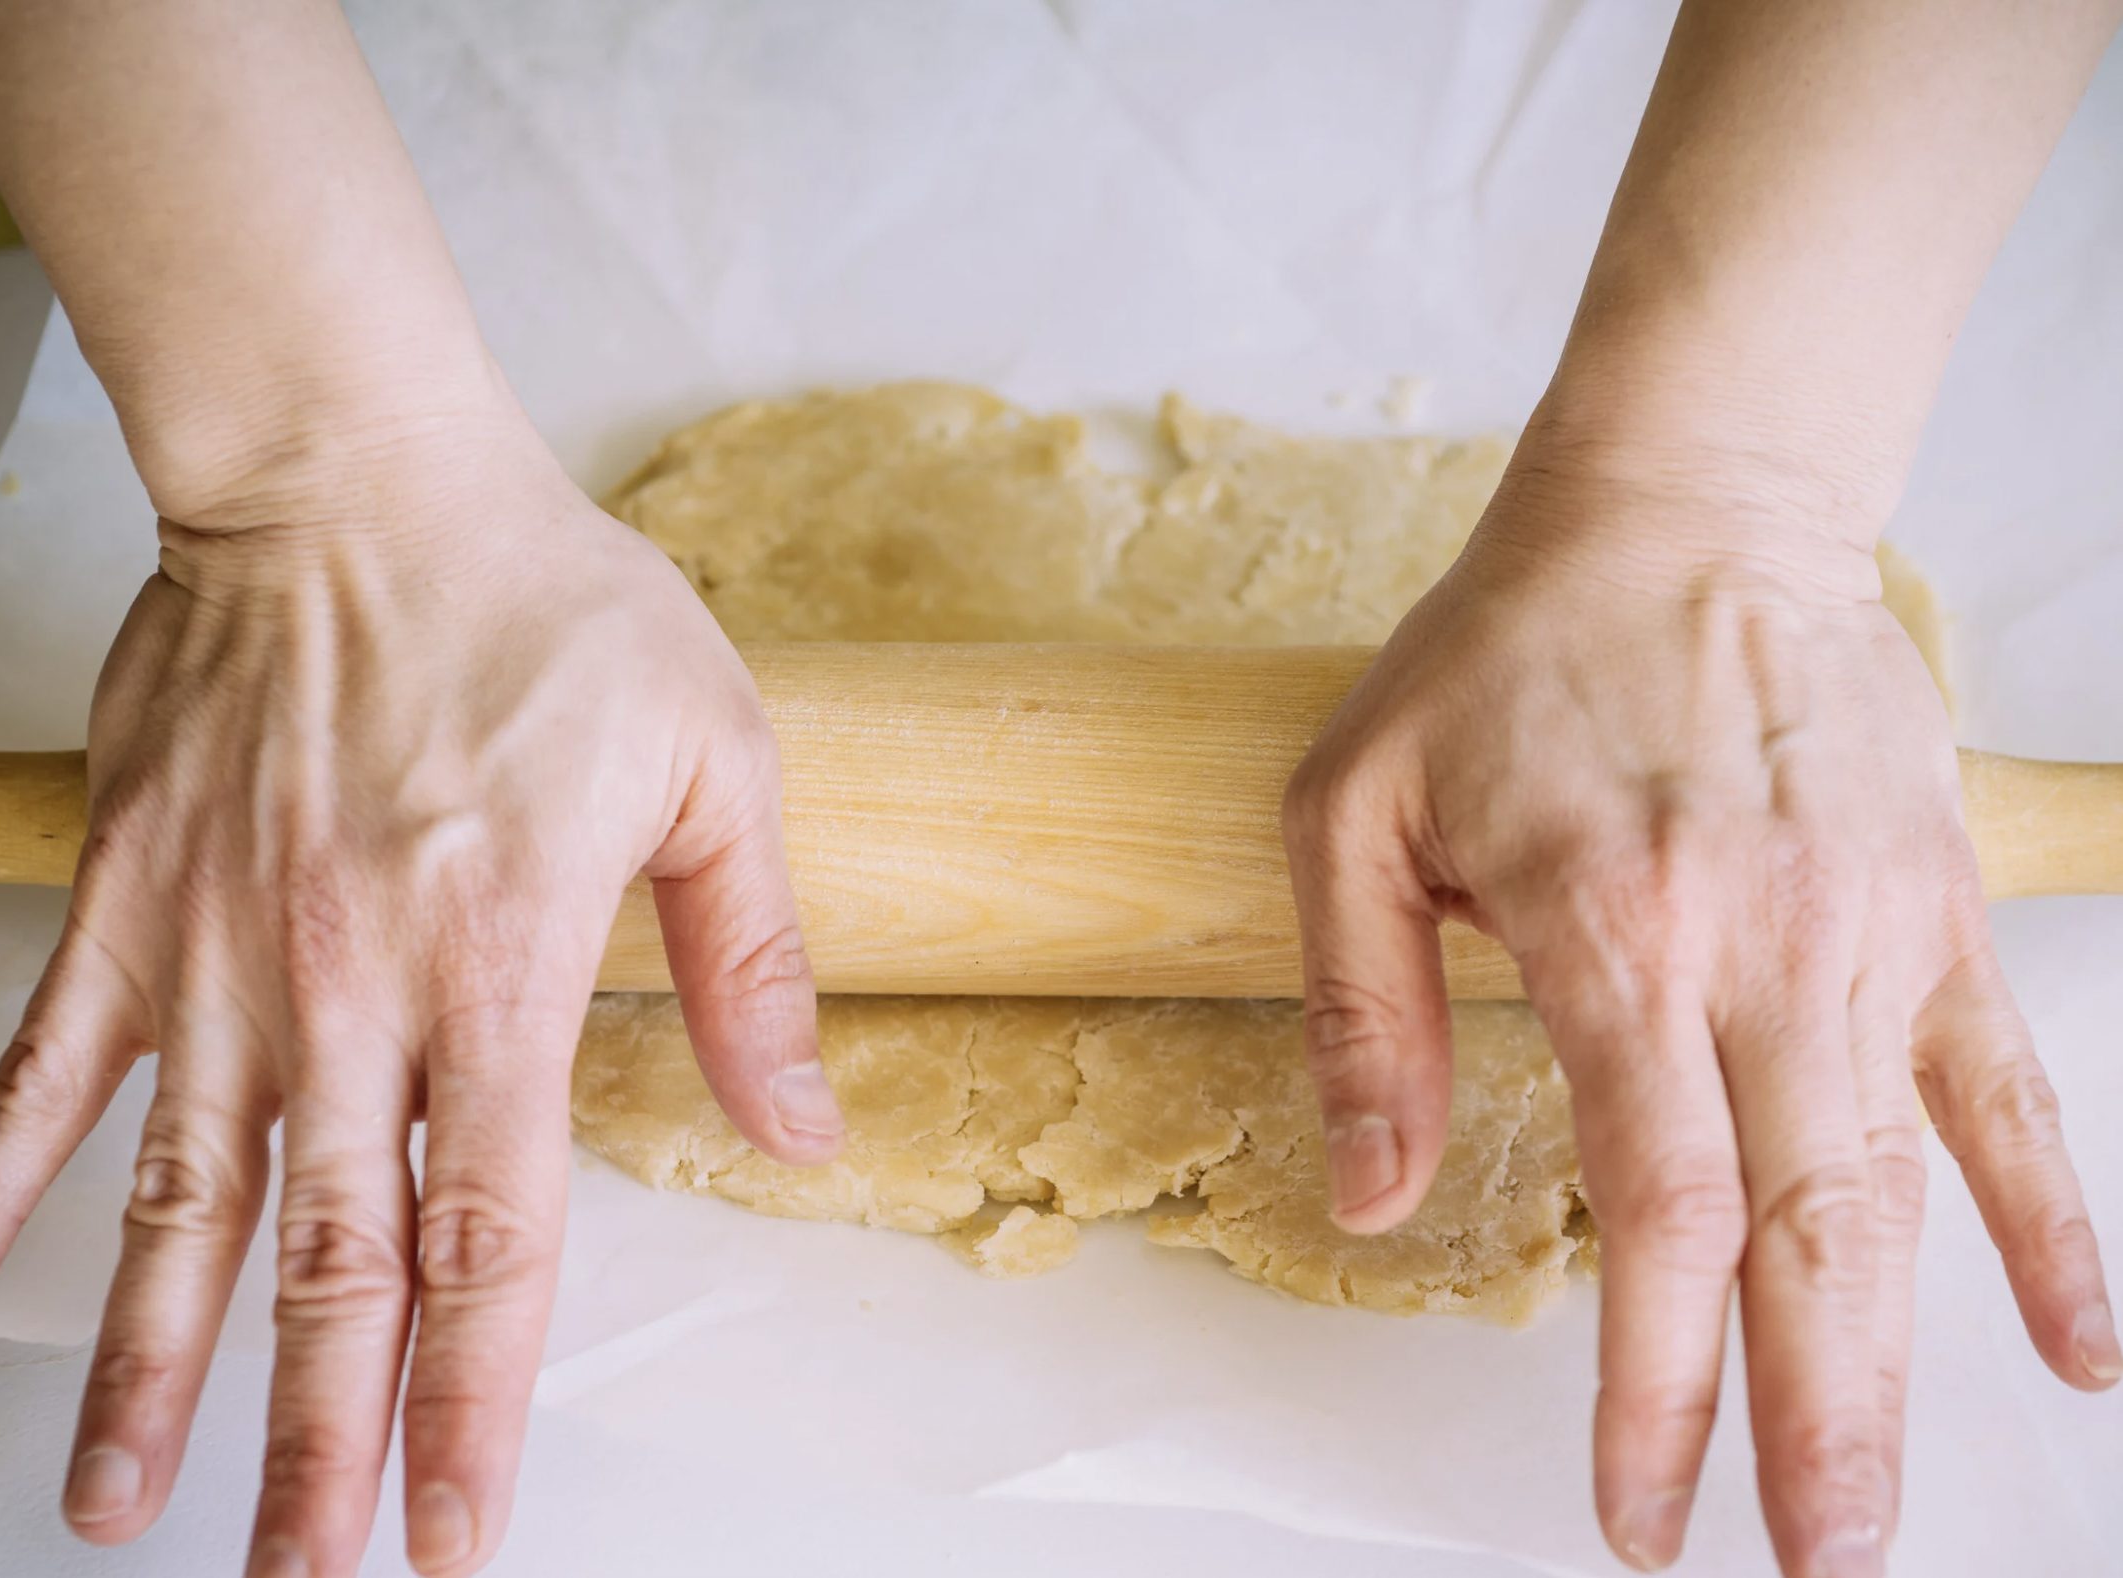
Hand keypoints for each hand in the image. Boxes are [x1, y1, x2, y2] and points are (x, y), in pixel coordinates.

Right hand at [0, 417, 843, 1576]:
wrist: (358, 479)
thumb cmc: (544, 605)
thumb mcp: (714, 763)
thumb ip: (754, 964)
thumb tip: (805, 1129)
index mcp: (506, 967)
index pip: (491, 1238)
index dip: (472, 1403)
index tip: (452, 1531)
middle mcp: (350, 991)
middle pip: (334, 1267)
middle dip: (317, 1444)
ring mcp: (218, 959)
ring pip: (178, 1211)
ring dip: (151, 1371)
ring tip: (111, 1507)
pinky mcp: (127, 907)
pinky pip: (41, 1077)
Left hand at [1282, 447, 2116, 1575]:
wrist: (1682, 510)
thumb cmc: (1501, 659)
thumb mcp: (1354, 810)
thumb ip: (1363, 1010)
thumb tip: (1369, 1202)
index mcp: (1609, 930)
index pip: (1652, 1207)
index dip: (1653, 1383)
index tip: (1639, 1512)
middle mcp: (1760, 945)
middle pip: (1799, 1230)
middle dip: (1806, 1420)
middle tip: (1812, 1569)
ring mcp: (1870, 931)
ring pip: (1906, 1185)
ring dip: (1902, 1361)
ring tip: (1884, 1515)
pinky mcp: (1937, 908)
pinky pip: (2011, 1087)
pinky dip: (2052, 1220)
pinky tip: (2082, 1345)